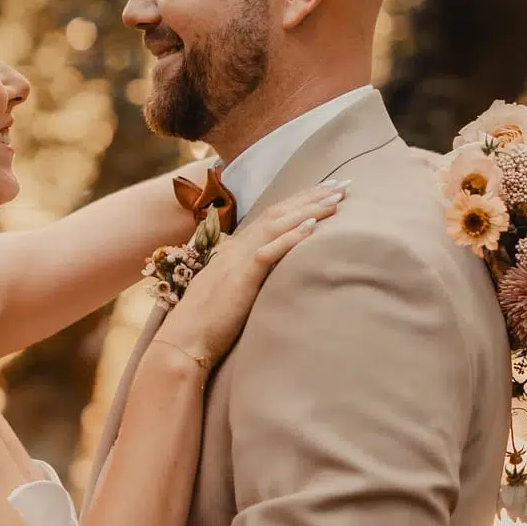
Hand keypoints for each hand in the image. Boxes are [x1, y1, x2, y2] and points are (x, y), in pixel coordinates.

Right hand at [154, 184, 344, 367]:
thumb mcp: (232, 293)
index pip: (271, 217)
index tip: (326, 191)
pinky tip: (311, 226)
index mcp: (236, 250)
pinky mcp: (240, 279)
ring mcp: (237, 261)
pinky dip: (290, 237)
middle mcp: (237, 248)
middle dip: (311, 196)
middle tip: (343, 184)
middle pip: (278, 213)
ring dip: (308, 209)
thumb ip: (250, 278)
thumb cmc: (207, 324)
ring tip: (337, 197)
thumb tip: (271, 276)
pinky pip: (268, 252)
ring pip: (276, 225)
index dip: (299, 201)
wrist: (183, 342)